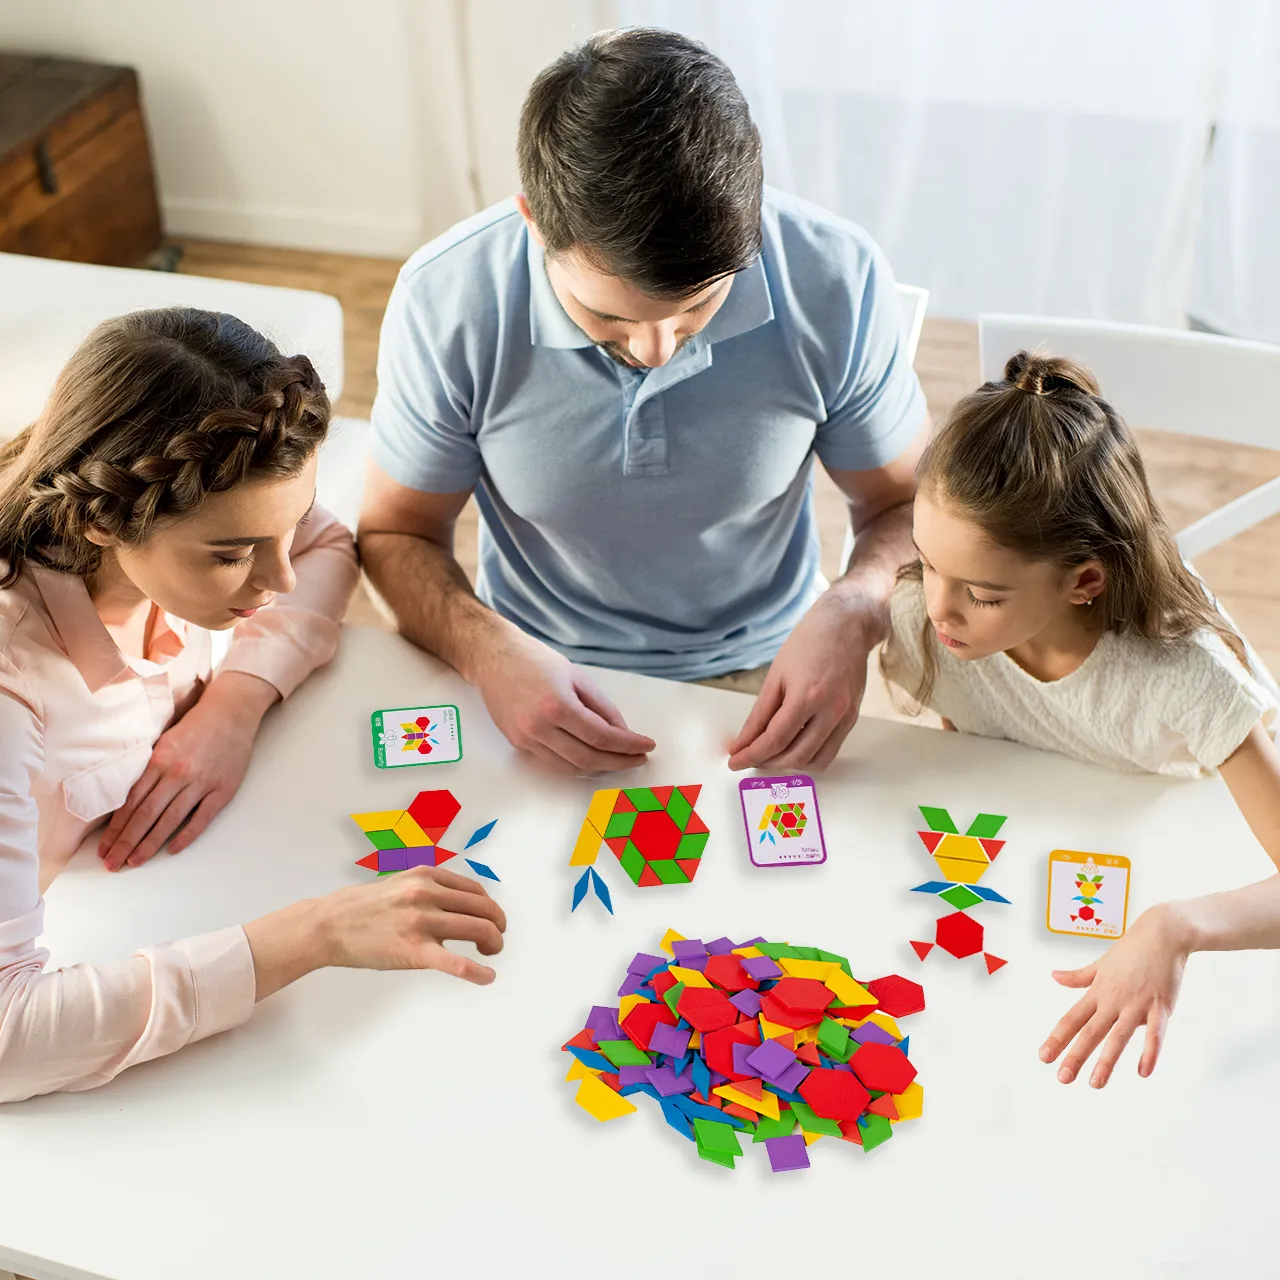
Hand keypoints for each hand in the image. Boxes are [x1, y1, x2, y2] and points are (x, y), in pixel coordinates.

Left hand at [99, 672, 277, 870]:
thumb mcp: (164, 741)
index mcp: (159, 760)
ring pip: (169, 820)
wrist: (231, 713)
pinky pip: (201, 818)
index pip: (131, 802)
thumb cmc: (195, 726)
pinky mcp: (223, 790)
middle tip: (112, 863)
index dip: (116, 828)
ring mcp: (201, 783)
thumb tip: (127, 800)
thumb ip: (148, 768)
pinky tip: (171, 849)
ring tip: (135, 862)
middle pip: (145, 815)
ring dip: (150, 844)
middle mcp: (177, 773)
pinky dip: (186, 835)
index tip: (105, 847)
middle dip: (126, 842)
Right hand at [245, 867, 508, 998]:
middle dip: (497, 925)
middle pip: (483, 908)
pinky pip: (456, 962)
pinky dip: (478, 971)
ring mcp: (421, 921)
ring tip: (492, 953)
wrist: (327, 924)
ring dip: (493, 943)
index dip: (489, 906)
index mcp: (425, 876)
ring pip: (478, 930)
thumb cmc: (361, 907)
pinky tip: (488, 977)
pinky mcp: (414, 950)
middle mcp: (427, 893)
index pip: (474, 890)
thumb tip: (458, 904)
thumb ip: (429, 889)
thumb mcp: (399, 883)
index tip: (491, 919)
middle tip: (496, 939)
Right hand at [472, 626, 653, 773]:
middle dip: (618, 762)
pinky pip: (553, 763)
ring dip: (599, 768)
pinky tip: (592, 757)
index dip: (628, 745)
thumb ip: (602, 707)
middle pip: (588, 759)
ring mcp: (526, 739)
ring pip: (570, 767)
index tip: (647, 746)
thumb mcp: (577, 677)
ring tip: (619, 759)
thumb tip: (622, 733)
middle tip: (638, 758)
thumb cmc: (535, 661)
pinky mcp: (518, 744)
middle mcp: (539, 727)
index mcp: (557, 706)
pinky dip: (576, 764)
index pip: (601, 736)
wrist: (493, 658)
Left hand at [727, 593, 871, 770]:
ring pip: (815, 761)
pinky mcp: (852, 719)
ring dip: (789, 764)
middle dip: (767, 762)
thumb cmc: (809, 642)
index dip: (751, 755)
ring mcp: (845, 717)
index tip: (735, 761)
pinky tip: (793, 746)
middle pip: (795, 755)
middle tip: (749, 757)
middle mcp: (830, 710)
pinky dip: (809, 756)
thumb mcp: (776, 676)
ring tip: (770, 754)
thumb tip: (743, 742)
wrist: (847, 625)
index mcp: (807, 695)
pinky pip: (830, 751)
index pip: (775, 739)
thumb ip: (759, 714)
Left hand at [1039, 903, 1192, 1087]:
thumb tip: (1054, 976)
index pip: (1072, 1019)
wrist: (1163, 933)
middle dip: (1075, 1056)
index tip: (1043, 1057)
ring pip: (1118, 1036)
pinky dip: (1150, 1051)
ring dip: (1106, 1061)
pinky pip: (1155, 1033)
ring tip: (1095, 1083)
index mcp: (1097, 992)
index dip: (1057, 1038)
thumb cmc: (1131, 950)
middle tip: (1062, 1078)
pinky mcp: (1160, 1006)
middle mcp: (1112, 1000)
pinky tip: (1143, 1071)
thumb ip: (1078, 976)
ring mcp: (1136, 1003)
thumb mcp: (1100, 964)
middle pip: (1090, 1032)